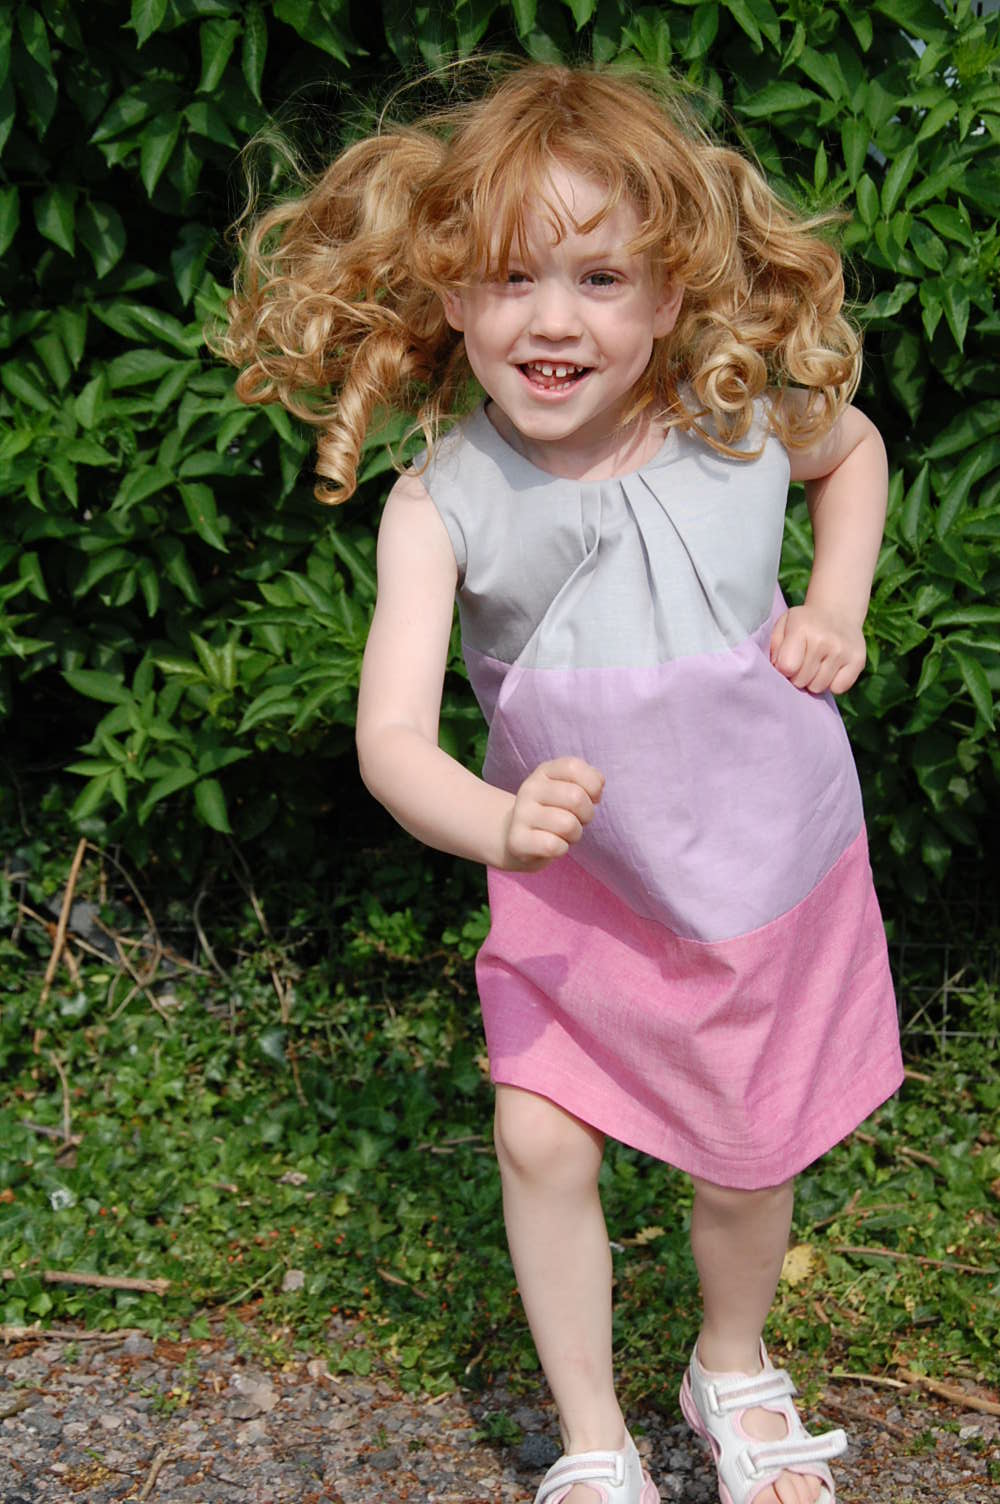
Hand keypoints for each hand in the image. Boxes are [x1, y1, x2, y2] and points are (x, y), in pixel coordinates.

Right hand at [500, 757, 604, 871]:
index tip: (590, 797)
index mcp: (545, 771)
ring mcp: (521, 814)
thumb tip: (598, 786)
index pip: (573, 767)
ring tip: (564, 834)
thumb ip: (589, 781)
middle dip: (586, 814)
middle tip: (577, 819)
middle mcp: (530, 788)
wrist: (519, 837)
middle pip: (575, 798)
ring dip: (574, 834)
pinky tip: (553, 846)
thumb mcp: (570, 789)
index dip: (592, 785)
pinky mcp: (517, 840)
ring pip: (567, 825)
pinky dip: (561, 849)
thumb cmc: (555, 812)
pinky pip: (553, 846)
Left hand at [769, 604, 866, 694]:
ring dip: (813, 681)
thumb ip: (775, 648)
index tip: (787, 662)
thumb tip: (778, 671)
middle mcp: (824, 639)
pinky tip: (830, 668)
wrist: (837, 612)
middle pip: (801, 681)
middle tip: (803, 663)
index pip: (787, 667)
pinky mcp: (858, 660)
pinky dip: (832, 683)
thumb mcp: (783, 626)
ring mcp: (843, 650)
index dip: (784, 669)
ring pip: (819, 687)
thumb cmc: (804, 624)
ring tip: (816, 665)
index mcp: (802, 628)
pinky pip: (838, 689)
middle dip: (798, 676)